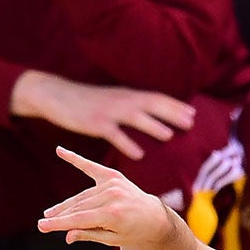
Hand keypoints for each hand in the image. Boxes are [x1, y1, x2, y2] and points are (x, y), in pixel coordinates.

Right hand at [10, 72, 197, 160]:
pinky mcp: (95, 123)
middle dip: (172, 113)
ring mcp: (108, 112)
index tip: (193, 113)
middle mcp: (121, 100)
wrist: (57, 95)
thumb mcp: (110, 99)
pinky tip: (139, 154)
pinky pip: (114, 134)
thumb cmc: (85, 101)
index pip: (155, 97)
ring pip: (135, 117)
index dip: (174, 104)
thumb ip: (127, 105)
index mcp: (126, 95)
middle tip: (191, 122)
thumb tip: (146, 115)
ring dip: (153, 125)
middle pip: (151, 104)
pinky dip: (127, 144)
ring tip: (170, 135)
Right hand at [39, 146, 179, 249]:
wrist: (153, 217)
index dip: (59, 223)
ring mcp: (113, 184)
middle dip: (60, 216)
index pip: (79, 219)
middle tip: (43, 222)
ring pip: (82, 197)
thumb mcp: (111, 239)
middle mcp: (113, 196)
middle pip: (79, 207)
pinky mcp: (113, 176)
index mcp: (113, 214)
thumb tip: (67, 236)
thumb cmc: (132, 232)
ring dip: (66, 205)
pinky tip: (60, 151)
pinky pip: (90, 167)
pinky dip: (75, 159)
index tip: (41, 226)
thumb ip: (89, 234)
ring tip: (50, 212)